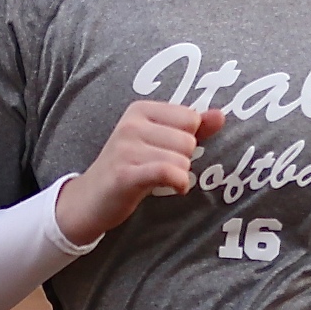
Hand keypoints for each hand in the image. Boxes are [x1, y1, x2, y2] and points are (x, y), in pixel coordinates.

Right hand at [55, 101, 226, 245]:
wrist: (89, 199)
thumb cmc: (129, 168)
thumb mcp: (158, 141)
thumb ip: (191, 127)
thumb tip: (221, 115)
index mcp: (140, 110)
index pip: (190, 118)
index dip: (187, 139)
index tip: (168, 150)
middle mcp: (131, 124)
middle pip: (188, 140)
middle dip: (183, 159)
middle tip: (161, 168)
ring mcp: (126, 148)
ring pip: (181, 159)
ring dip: (179, 175)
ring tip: (158, 179)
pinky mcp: (125, 174)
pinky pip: (169, 172)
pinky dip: (179, 183)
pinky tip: (175, 188)